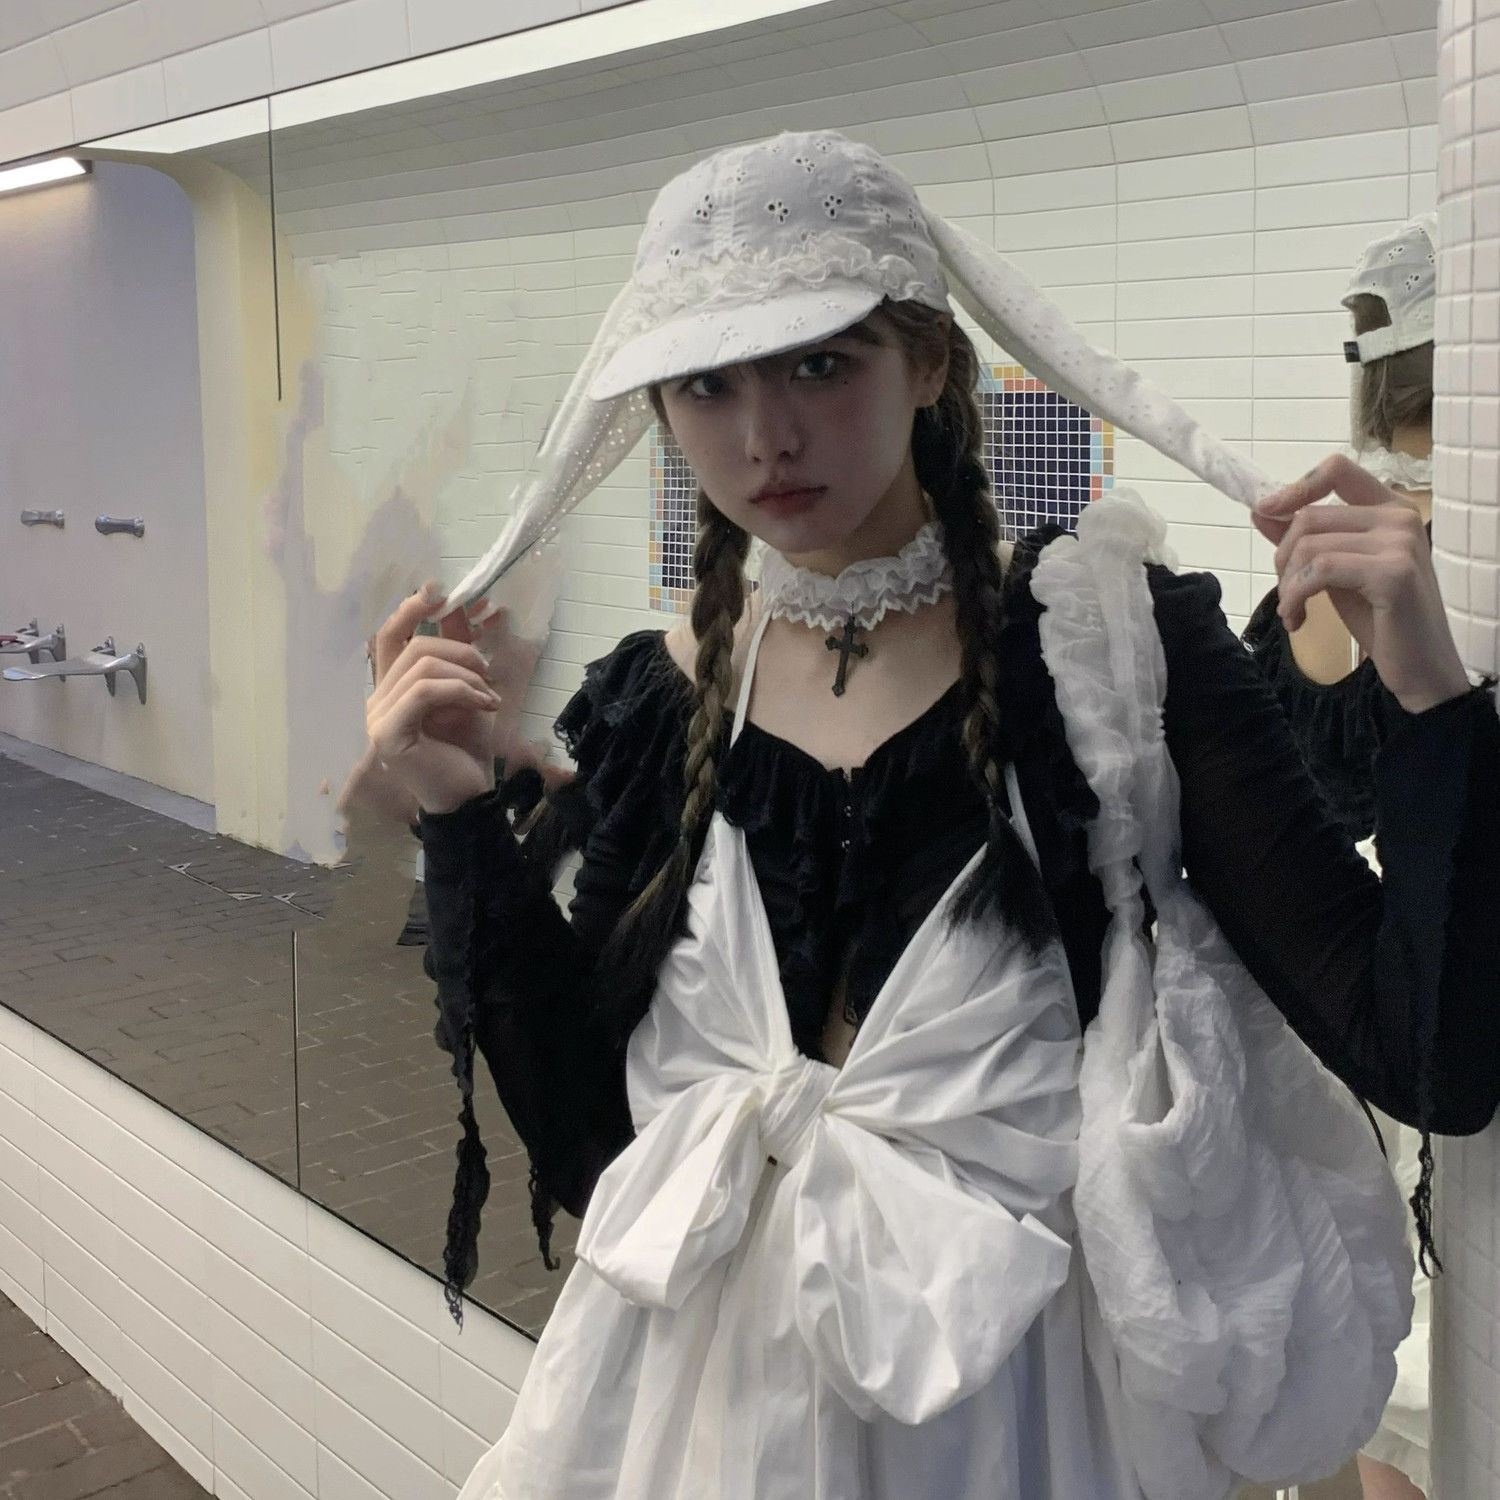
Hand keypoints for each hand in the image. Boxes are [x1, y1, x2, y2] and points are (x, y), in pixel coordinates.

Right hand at [366, 583, 506, 815]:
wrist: (470, 798)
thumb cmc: (466, 750)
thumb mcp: (467, 692)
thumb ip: (456, 653)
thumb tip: (459, 606)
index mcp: (389, 689)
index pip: (388, 637)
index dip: (410, 609)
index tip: (439, 592)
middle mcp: (375, 700)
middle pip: (413, 646)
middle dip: (459, 650)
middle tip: (488, 672)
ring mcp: (376, 717)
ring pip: (421, 665)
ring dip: (467, 675)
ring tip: (491, 698)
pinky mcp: (387, 733)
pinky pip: (424, 691)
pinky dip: (461, 690)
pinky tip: (485, 704)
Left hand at [1252, 454, 1469, 714]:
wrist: (1421, 666)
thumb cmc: (1382, 619)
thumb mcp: (1335, 572)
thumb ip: (1307, 539)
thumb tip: (1262, 509)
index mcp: (1390, 509)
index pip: (1338, 470)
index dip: (1295, 487)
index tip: (1265, 510)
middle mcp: (1399, 517)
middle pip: (1309, 516)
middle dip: (1282, 559)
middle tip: (1286, 595)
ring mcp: (1400, 542)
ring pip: (1308, 544)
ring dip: (1287, 585)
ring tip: (1293, 612)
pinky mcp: (1392, 572)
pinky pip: (1319, 569)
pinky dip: (1296, 597)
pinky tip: (1298, 621)